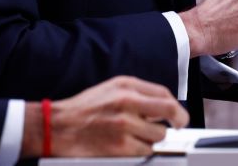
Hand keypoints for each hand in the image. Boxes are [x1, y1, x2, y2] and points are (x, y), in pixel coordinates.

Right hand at [20, 76, 187, 157]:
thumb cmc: (83, 110)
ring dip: (152, 139)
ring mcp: (125, 124)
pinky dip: (141, 151)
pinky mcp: (121, 145)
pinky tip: (127, 146)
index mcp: (125, 85)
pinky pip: (145, 151)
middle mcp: (127, 101)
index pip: (163, 93)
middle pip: (169, 110)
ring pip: (158, 135)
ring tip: (135, 136)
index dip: (176, 106)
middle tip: (177, 126)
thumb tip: (161, 105)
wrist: (59, 126)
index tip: (178, 115)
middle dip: (178, 121)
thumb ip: (135, 94)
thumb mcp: (109, 90)